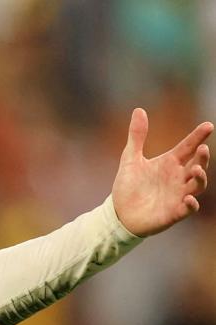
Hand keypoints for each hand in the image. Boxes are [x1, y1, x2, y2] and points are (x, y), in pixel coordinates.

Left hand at [112, 108, 212, 236]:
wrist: (119, 214)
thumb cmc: (129, 186)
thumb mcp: (130, 159)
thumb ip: (137, 136)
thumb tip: (139, 110)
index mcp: (170, 163)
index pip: (188, 147)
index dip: (198, 137)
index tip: (208, 126)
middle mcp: (179, 178)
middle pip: (198, 165)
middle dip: (203, 157)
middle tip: (203, 148)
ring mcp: (178, 195)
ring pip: (197, 185)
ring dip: (200, 177)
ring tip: (195, 169)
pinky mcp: (174, 212)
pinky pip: (188, 208)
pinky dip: (191, 203)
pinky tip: (189, 198)